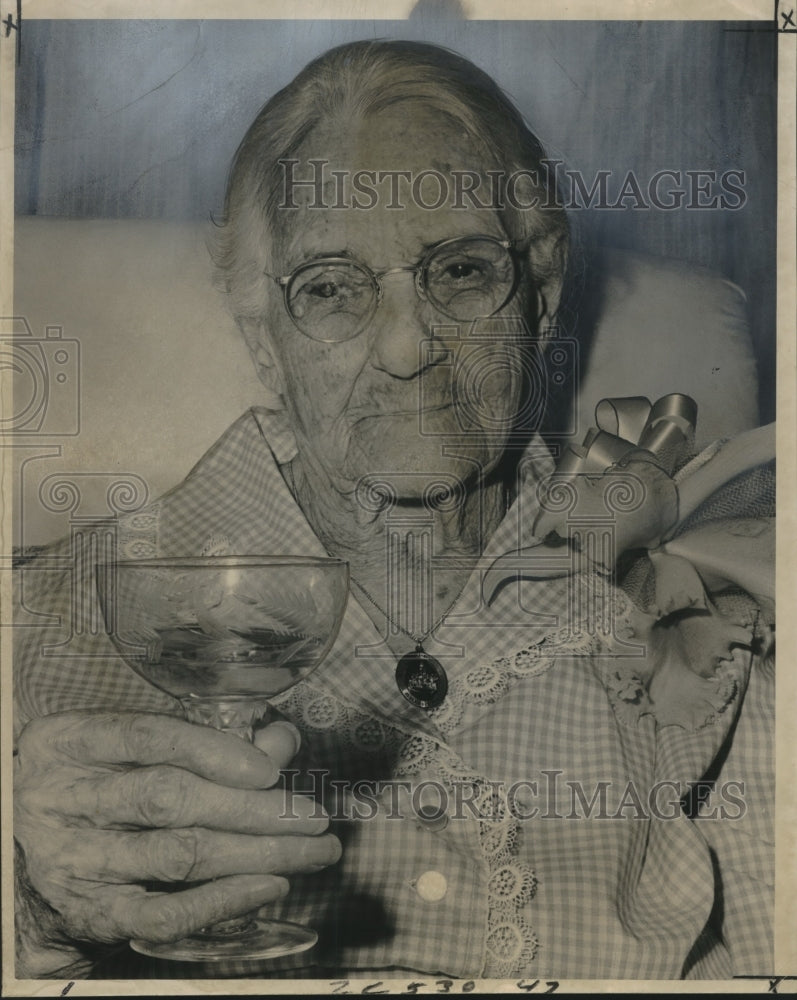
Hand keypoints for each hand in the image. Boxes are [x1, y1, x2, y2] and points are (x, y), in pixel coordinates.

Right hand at [14, 710, 339, 975]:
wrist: (19, 852)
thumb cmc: (94, 784)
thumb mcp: (127, 749)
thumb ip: (204, 741)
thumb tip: (281, 740)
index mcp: (69, 742)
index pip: (145, 735)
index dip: (211, 749)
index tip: (268, 767)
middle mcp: (65, 798)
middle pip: (170, 799)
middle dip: (254, 807)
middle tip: (314, 815)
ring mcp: (76, 860)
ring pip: (178, 855)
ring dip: (258, 852)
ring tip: (313, 848)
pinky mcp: (92, 913)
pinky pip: (164, 914)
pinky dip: (224, 900)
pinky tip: (271, 885)